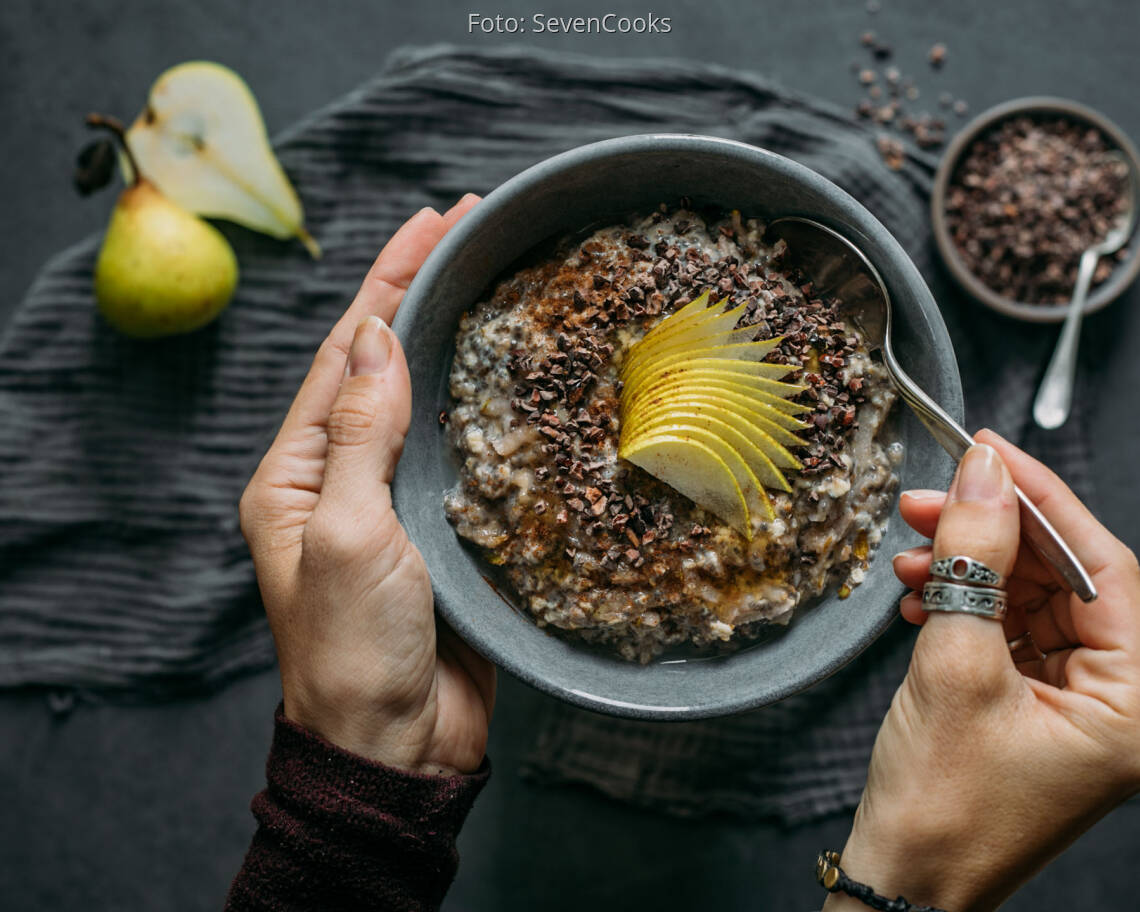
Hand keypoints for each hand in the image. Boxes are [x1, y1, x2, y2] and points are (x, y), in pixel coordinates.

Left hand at [239, 196, 494, 775]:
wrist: (397, 747)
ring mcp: (394, 503)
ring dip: (454, 341)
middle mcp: (341, 478)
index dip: (388, 280)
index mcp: (299, 473)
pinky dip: (485, 407)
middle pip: (384, 365)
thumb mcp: (346, 533)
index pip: (346, 353)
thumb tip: (375, 336)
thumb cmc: (354, 649)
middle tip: (469, 227)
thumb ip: (361, 434)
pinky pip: (462, 453)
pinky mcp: (442, 530)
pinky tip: (513, 375)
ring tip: (493, 279)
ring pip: (426, 404)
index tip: (433, 219)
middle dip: (421, 293)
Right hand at [826, 430, 1139, 911]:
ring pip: (1031, 598)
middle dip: (992, 533)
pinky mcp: (1034, 705)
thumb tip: (981, 475)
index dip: (1043, 500)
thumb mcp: (954, 664)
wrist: (904, 881)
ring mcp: (1077, 702)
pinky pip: (1007, 628)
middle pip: (1066, 578)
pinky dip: (961, 604)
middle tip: (929, 499)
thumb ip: (973, 559)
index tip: (989, 452)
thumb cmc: (942, 806)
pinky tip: (918, 595)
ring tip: (910, 553)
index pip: (1105, 567)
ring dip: (968, 569)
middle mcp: (1120, 699)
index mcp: (1136, 701)